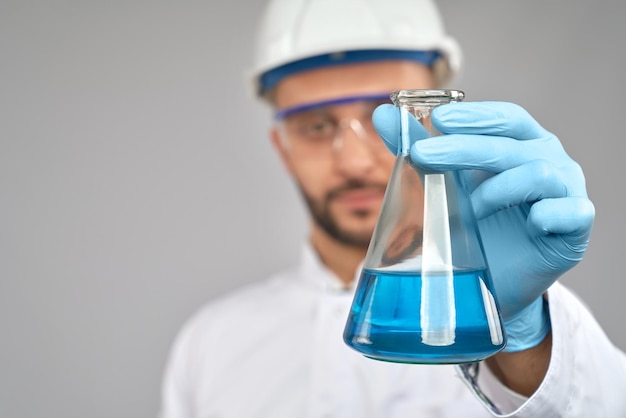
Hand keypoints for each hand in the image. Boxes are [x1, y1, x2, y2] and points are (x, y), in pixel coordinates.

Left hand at [373, 101, 594, 350]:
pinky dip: (547, 214)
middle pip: (512, 144)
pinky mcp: (575, 227)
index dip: (475, 116)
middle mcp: (548, 160)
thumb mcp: (444, 185)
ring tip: (473, 210)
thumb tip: (382, 114)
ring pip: (538, 173)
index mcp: (520, 144)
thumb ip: (418, 147)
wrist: (494, 282)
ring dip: (497, 190)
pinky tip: (531, 222)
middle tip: (424, 154)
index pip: (505, 117)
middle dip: (465, 147)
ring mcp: (566, 191)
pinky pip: (571, 212)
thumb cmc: (474, 225)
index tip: (437, 119)